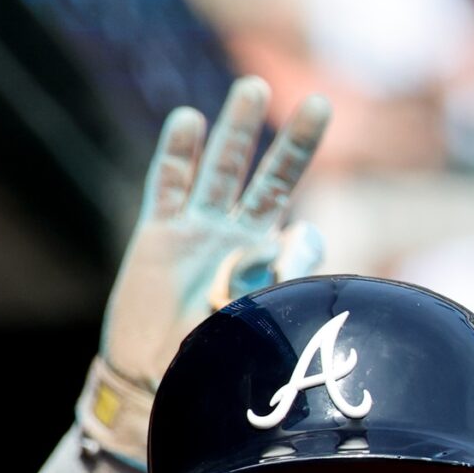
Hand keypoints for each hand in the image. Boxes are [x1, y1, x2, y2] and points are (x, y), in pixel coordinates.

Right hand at [82, 77, 330, 464]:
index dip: (304, 241)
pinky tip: (190, 119)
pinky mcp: (159, 232)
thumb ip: (279, 278)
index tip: (295, 258)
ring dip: (238, 128)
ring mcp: (198, 231)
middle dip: (295, 143)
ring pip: (222, 168)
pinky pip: (170, 183)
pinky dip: (179, 153)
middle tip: (321, 105)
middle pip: (270, 180)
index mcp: (268, 266)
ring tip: (255, 88)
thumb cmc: (209, 364)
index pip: (298, 232)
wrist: (152, 385)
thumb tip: (300, 231)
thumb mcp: (254, 324)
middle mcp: (237, 239)